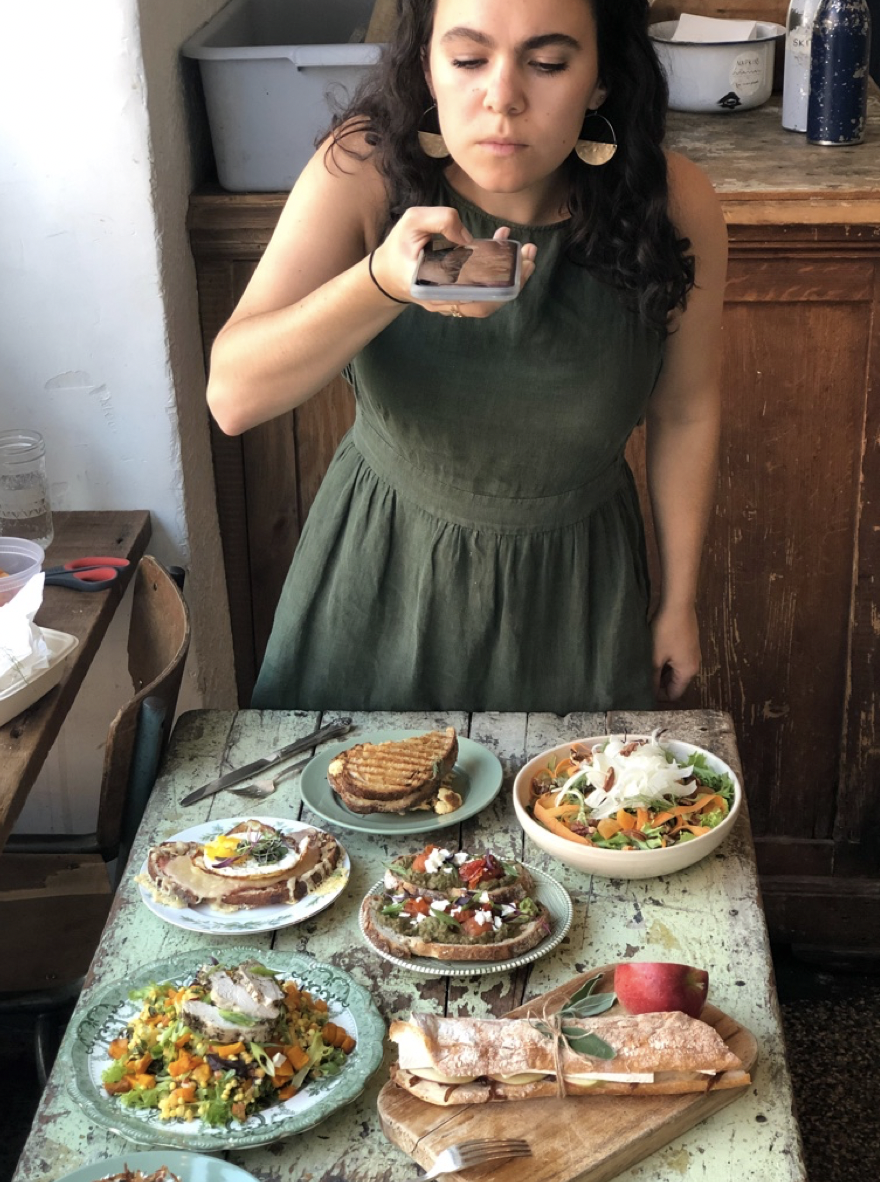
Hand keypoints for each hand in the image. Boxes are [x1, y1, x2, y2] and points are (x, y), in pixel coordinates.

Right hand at [370, 209, 536, 316]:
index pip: (473, 295)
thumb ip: (440, 219)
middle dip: (514, 280)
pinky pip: (484, 291)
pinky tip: (505, 247)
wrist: (389, 272)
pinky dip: (499, 273)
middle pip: (488, 301)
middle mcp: (446, 302)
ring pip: (489, 299)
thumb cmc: (400, 246)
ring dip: (511, 278)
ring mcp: (454, 303)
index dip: (498, 282)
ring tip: (527, 253)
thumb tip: (469, 237)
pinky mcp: (460, 297)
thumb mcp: (412, 221)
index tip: (516, 262)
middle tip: (530, 256)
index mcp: (433, 288)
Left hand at [650, 603, 700, 701]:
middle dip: (658, 683)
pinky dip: (666, 660)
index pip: (674, 694)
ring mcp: (693, 653)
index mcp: (688, 672)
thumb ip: (652, 677)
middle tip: (641, 678)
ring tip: (645, 666)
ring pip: (675, 670)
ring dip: (661, 670)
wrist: (678, 604)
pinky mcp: (689, 643)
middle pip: (675, 683)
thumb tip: (648, 693)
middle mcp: (694, 665)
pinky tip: (653, 654)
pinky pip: (677, 659)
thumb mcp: (655, 657)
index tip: (643, 690)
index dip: (659, 695)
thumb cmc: (665, 632)